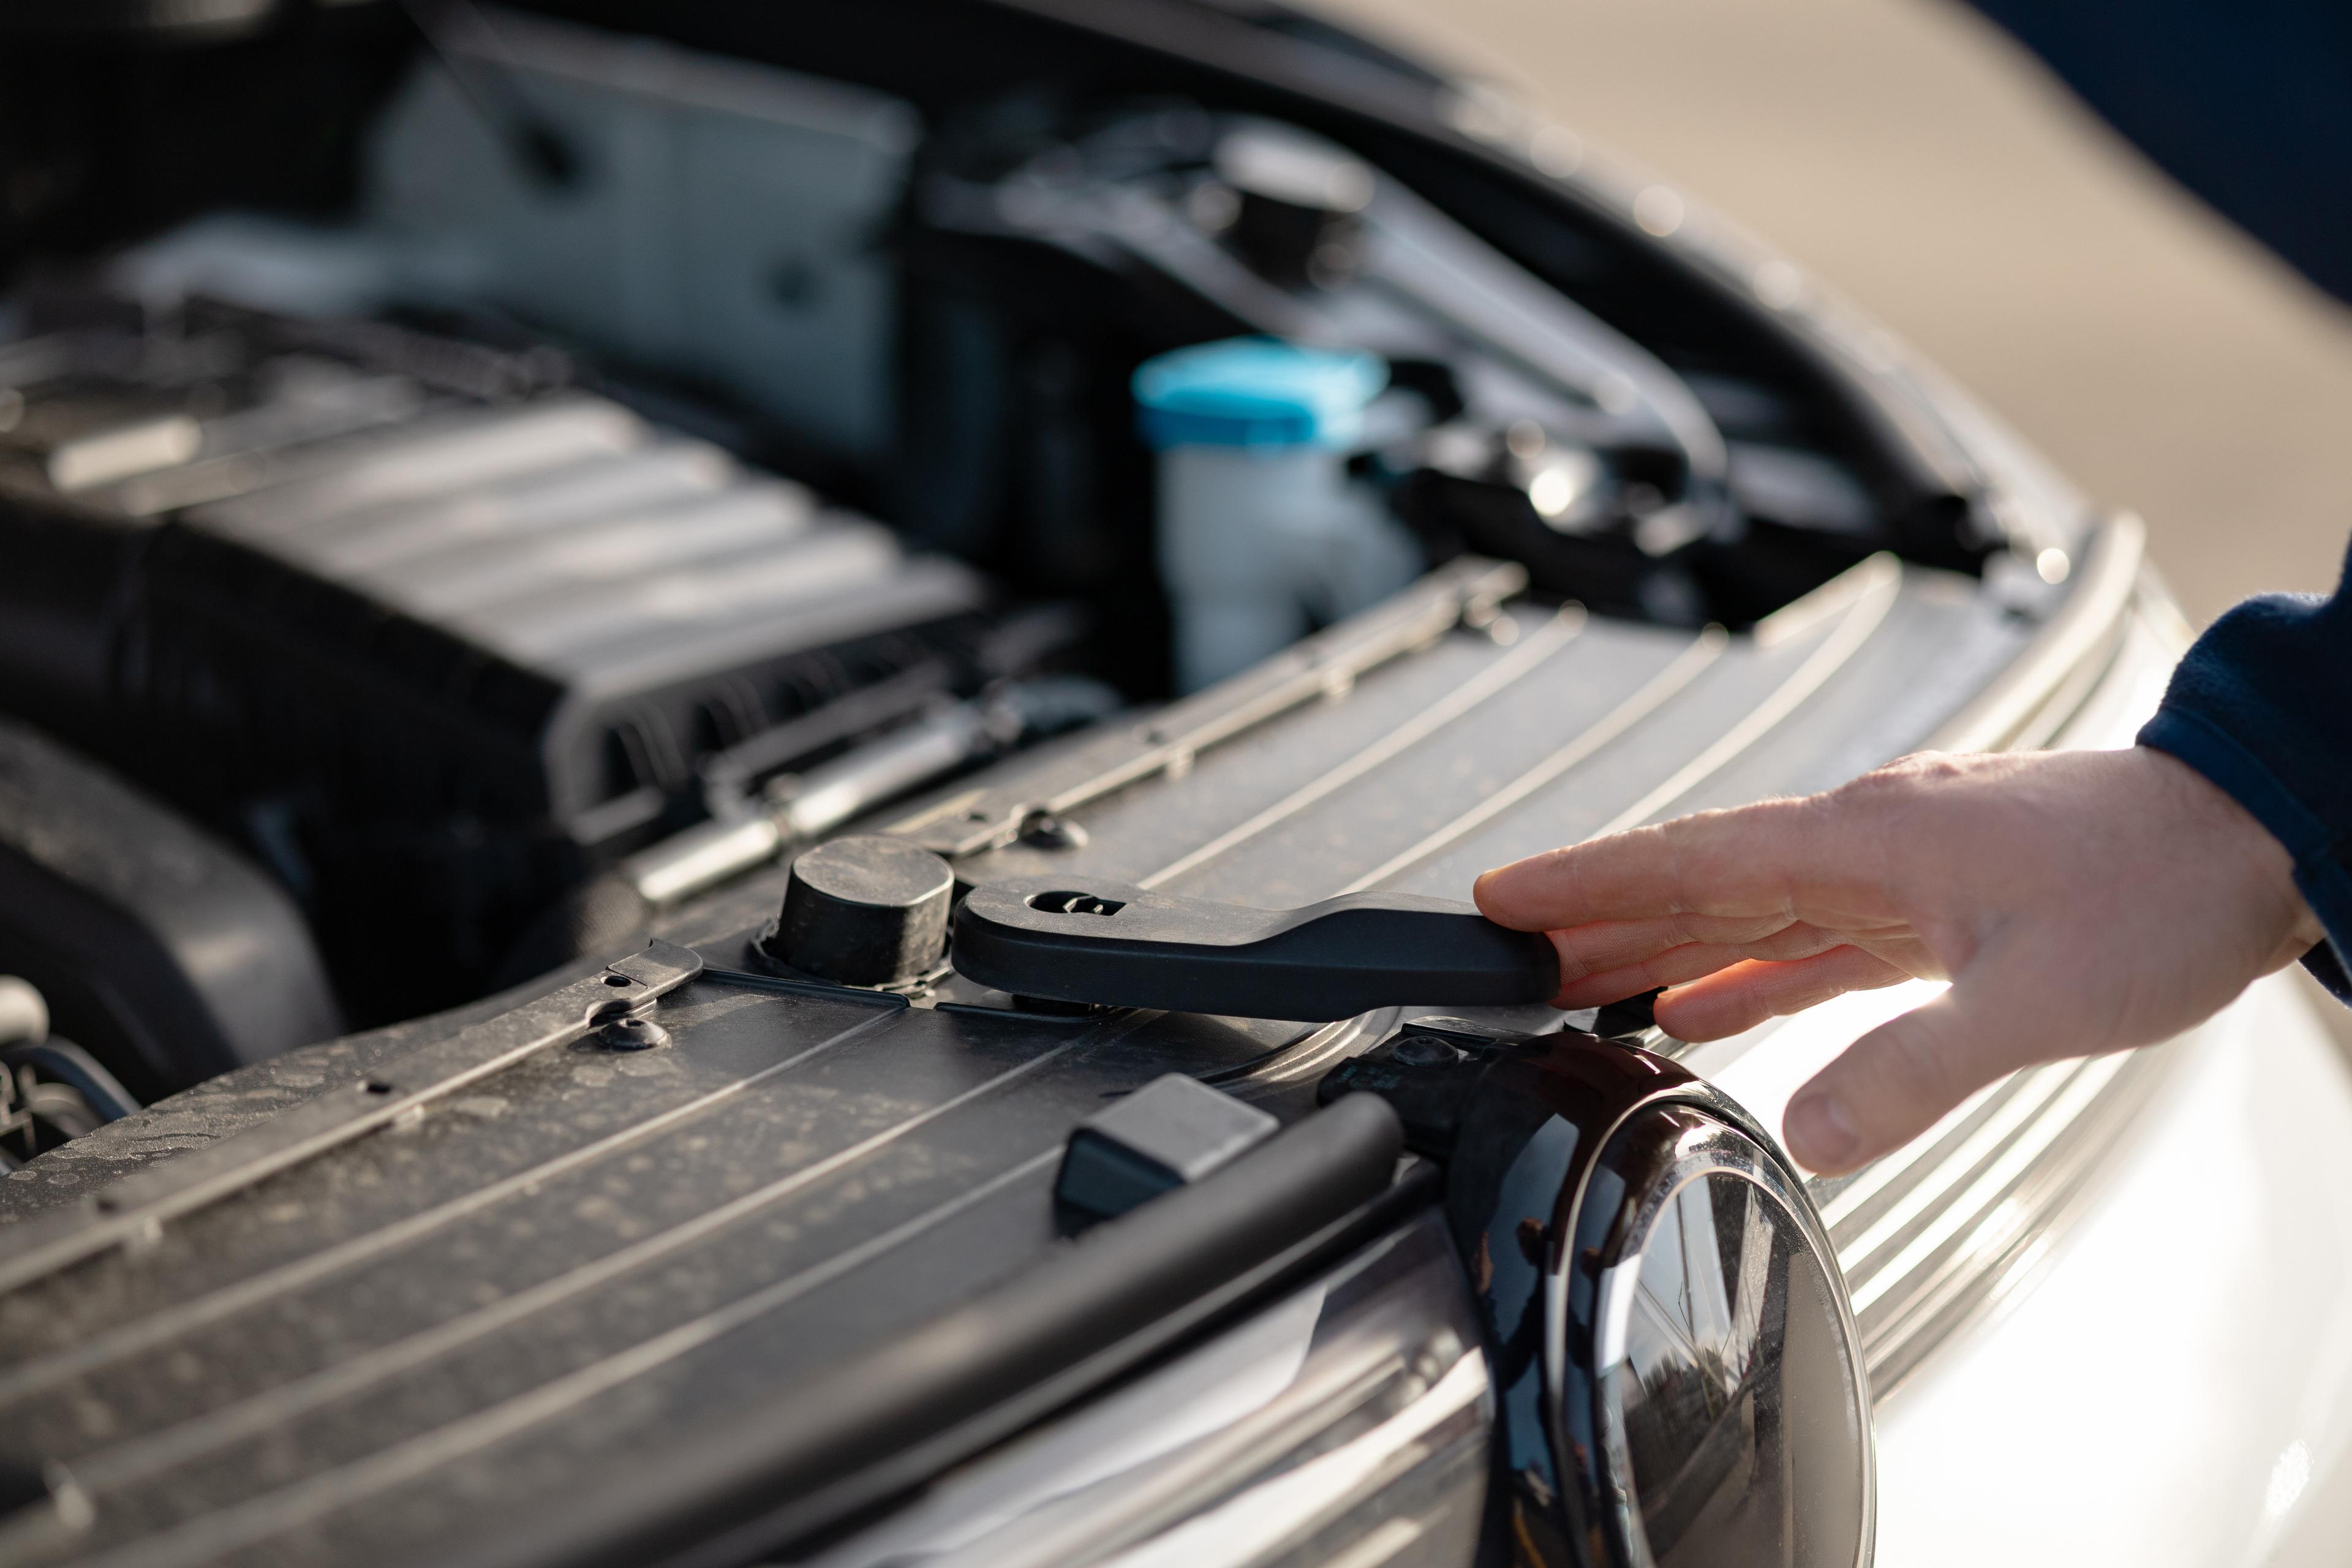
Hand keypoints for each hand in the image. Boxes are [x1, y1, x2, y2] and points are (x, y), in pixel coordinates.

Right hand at [1472, 747, 2322, 1173]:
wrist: (2257, 835)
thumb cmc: (2161, 887)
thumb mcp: (2033, 996)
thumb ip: (1910, 1068)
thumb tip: (1805, 1133)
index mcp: (1864, 842)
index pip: (1688, 859)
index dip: (1585, 880)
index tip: (1498, 894)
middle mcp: (1864, 845)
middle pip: (1697, 884)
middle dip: (1598, 919)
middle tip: (1504, 954)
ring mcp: (1897, 872)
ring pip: (1746, 910)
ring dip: (1662, 947)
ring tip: (1577, 983)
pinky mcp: (1932, 906)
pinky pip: (1809, 940)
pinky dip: (1748, 972)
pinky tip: (1705, 1006)